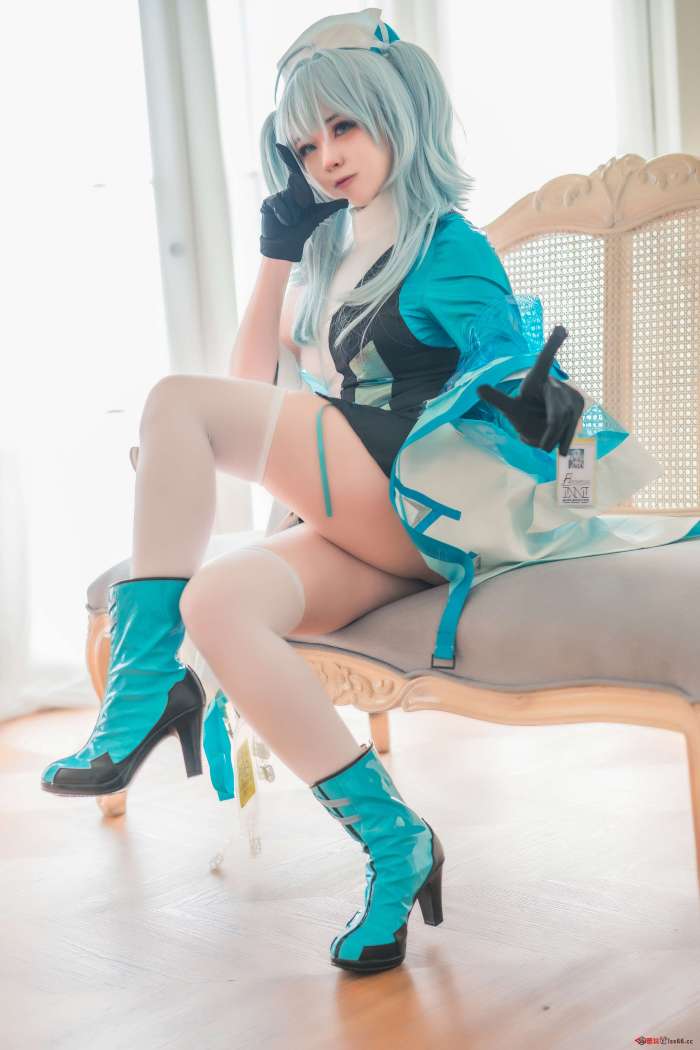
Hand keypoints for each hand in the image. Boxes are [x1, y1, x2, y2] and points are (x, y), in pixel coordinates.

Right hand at [260, 143, 349, 261]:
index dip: (287, 157)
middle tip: (298, 217)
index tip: (280, 145)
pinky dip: (284, 215)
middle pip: (296, 187)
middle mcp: (285, 192)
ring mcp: (275, 197)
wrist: (287, 245)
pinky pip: (279, 204)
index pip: (293, 172)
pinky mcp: (268, 204)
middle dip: (301, 203)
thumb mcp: (318, 216)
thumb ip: (331, 207)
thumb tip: (346, 201)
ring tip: (290, 223)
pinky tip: (283, 223)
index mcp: (296, 192)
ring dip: (293, 214)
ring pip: (288, 199)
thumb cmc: (301, 230)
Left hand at [476, 325, 583, 455]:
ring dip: (554, 437)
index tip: (560, 327)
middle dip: (550, 431)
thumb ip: (497, 399)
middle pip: (557, 411)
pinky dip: (565, 439)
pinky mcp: (578, 404)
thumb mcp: (510, 409)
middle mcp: (556, 383)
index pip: (545, 360)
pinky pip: (572, 425)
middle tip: (544, 447)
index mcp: (537, 378)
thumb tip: (478, 388)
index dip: (552, 344)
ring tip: (545, 444)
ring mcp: (570, 394)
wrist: (539, 429)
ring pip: (565, 421)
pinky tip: (562, 451)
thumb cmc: (523, 414)